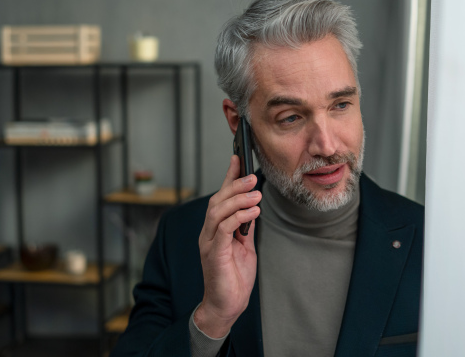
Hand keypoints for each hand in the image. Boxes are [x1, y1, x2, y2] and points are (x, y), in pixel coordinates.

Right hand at [194, 155, 260, 337]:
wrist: (226, 306)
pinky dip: (238, 217)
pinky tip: (253, 213)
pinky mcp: (214, 253)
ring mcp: (208, 243)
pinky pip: (223, 228)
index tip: (237, 158)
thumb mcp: (244, 247)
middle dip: (234, 185)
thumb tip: (253, 207)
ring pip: (217, 211)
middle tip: (252, 177)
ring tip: (256, 194)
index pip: (220, 198)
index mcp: (215, 230)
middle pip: (217, 200)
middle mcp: (208, 233)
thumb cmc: (234, 279)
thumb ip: (244, 227)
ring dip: (238, 199)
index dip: (228, 177)